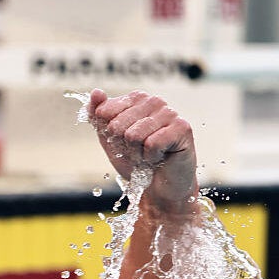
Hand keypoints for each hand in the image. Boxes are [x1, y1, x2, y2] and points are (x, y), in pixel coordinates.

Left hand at [88, 89, 198, 213]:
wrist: (157, 187)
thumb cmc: (135, 160)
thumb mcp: (109, 138)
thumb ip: (98, 115)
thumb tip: (96, 92)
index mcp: (136, 99)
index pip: (104, 111)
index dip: (109, 135)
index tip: (122, 142)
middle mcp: (154, 101)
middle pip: (117, 125)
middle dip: (123, 146)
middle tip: (138, 151)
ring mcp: (170, 113)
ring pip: (133, 135)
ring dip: (137, 153)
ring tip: (149, 155)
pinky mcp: (182, 128)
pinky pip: (151, 143)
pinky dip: (151, 157)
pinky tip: (161, 157)